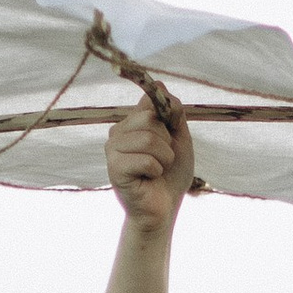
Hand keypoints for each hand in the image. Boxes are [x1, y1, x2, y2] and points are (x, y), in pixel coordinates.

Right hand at [107, 88, 193, 225]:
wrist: (164, 208)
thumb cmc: (171, 174)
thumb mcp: (180, 138)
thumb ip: (173, 113)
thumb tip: (159, 84)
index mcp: (132, 122)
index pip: (151, 102)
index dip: (168, 119)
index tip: (171, 136)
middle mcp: (118, 132)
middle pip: (150, 120)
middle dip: (168, 143)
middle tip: (164, 160)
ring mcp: (112, 150)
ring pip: (149, 139)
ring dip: (164, 158)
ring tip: (158, 170)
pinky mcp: (114, 169)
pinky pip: (145, 160)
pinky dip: (156, 171)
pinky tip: (148, 179)